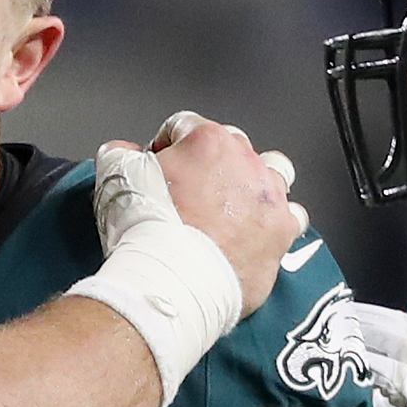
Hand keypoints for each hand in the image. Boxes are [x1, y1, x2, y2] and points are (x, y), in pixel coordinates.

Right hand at [136, 111, 304, 314]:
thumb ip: (120, 155)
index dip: (166, 146)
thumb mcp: (116, 178)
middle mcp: (246, 162)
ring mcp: (269, 197)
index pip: (184, 126)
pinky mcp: (281, 233)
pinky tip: (256, 235)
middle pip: (231, 146)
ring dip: (253, 185)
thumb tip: (123, 152)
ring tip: (232, 208)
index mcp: (207, 141)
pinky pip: (290, 218)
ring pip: (272, 174)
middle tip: (190, 192)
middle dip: (211, 165)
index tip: (158, 166)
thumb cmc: (147, 229)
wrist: (171, 279)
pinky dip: (274, 223)